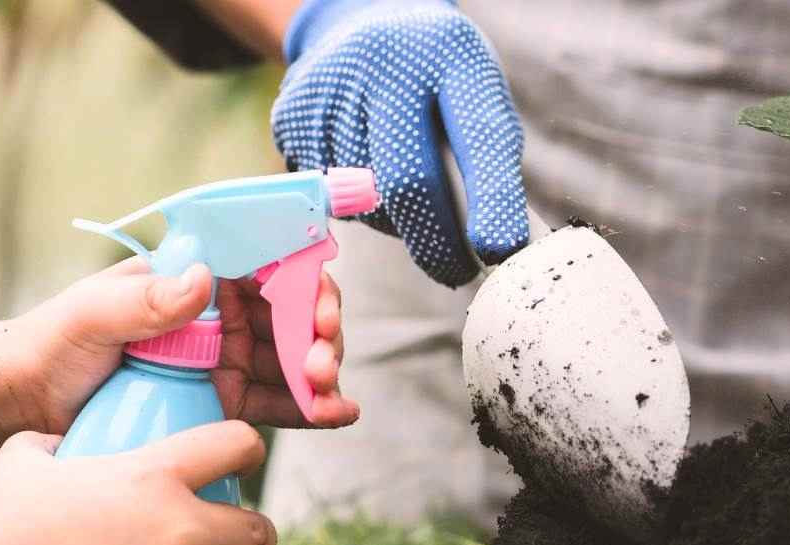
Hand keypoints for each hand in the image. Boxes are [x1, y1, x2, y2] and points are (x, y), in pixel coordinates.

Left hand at [10, 258, 358, 433]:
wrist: (25, 409)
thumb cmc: (49, 346)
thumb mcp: (92, 315)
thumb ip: (146, 298)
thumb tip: (205, 277)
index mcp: (195, 278)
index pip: (269, 266)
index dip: (307, 283)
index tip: (318, 310)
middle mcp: (219, 314)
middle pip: (294, 314)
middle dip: (320, 335)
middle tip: (318, 364)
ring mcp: (227, 358)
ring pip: (295, 358)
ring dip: (323, 373)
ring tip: (331, 395)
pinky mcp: (226, 403)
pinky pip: (280, 403)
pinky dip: (313, 408)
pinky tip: (339, 414)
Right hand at [273, 0, 528, 286]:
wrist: (361, 29)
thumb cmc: (438, 79)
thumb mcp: (477, 95)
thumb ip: (491, 163)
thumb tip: (496, 250)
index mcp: (451, 56)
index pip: (478, 136)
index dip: (492, 198)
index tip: (499, 250)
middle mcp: (382, 65)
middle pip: (408, 183)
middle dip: (436, 242)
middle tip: (458, 270)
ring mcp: (328, 92)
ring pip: (367, 201)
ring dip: (396, 220)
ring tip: (404, 180)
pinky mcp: (291, 120)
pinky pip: (330, 198)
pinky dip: (359, 206)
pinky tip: (366, 167)